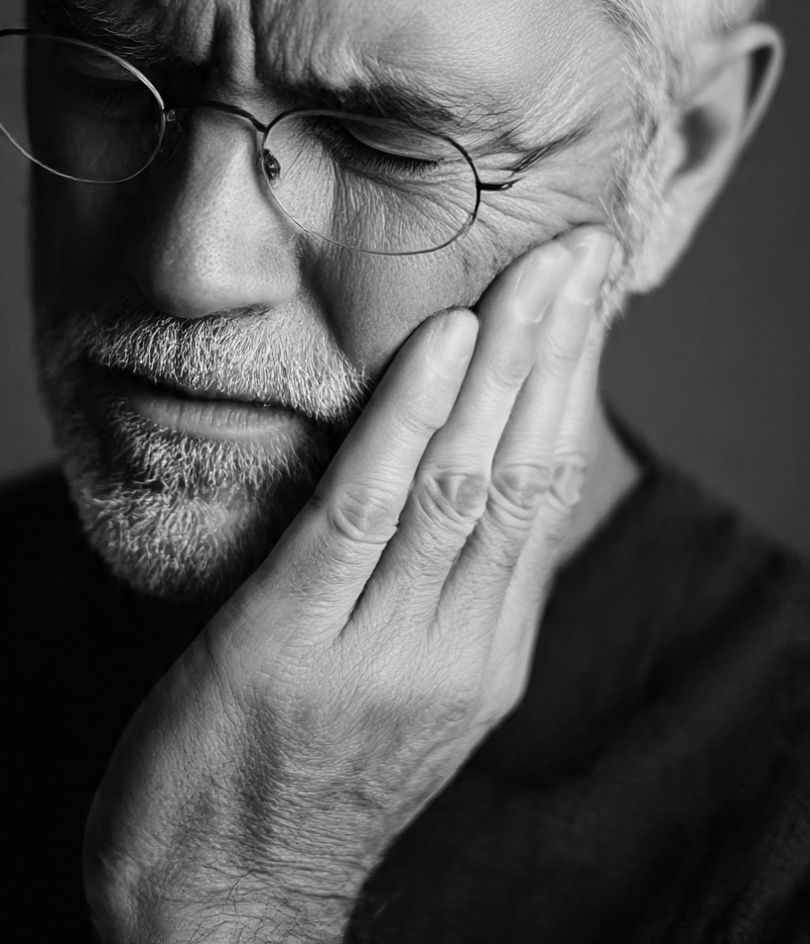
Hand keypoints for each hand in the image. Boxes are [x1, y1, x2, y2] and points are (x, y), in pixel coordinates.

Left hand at [84, 226, 615, 943]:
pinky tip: (441, 349)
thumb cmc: (303, 778)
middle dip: (558, 350)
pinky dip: (407, 423)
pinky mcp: (292, 644)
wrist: (218, 908)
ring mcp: (380, 651)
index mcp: (487, 653)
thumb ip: (443, 587)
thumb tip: (465, 469)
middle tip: (583, 250)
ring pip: (462, 479)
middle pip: (522, 471)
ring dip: (504, 364)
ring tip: (535, 272)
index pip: (544, 490)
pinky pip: (363, 515)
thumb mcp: (405, 688)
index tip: (589, 295)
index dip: (572, 384)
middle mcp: (455, 650)